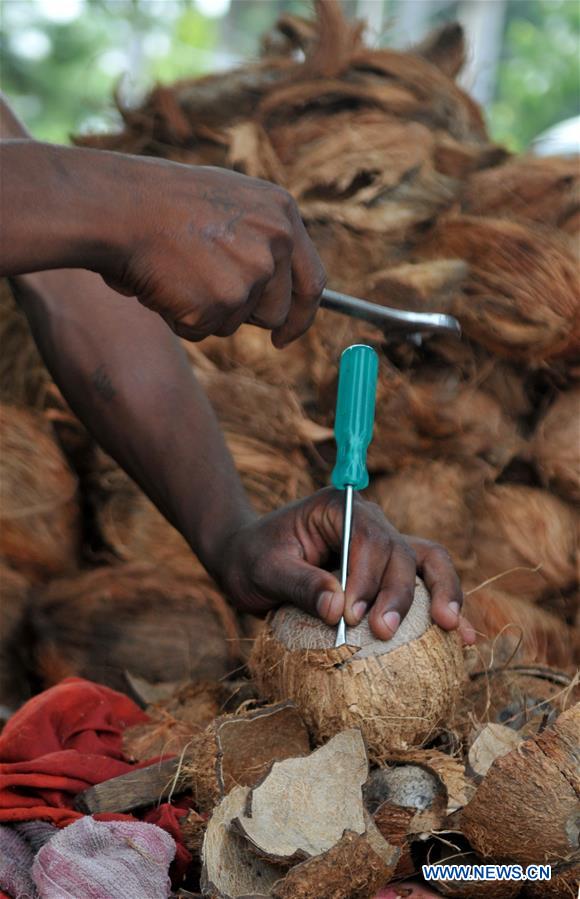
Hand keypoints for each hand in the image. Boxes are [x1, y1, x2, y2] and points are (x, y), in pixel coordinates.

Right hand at [106, 163, 325, 345]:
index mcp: (281, 213)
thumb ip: (258, 238)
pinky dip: (179, 318)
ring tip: (177, 273)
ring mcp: (251, 273)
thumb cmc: (159, 202)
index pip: (311, 281)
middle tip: (205, 292)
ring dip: (206, 312)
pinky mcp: (222, 302)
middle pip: (276, 313)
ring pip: (235, 324)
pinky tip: (164, 284)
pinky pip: (203, 330)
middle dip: (244, 315)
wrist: (117, 207)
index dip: (300, 315)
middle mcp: (275, 242)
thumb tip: (271, 286)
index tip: (286, 335)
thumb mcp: (227, 203)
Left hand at [219, 487, 474, 642]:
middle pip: (403, 551)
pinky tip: (461, 637)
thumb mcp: (264, 570)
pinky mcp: (387, 573)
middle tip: (382, 632)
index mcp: (339, 508)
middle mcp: (369, 522)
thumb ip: (300, 585)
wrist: (248, 562)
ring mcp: (383, 546)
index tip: (350, 615)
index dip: (367, 577)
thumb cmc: (252, 560)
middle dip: (399, 594)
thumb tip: (337, 611)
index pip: (368, 538)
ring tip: (451, 629)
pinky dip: (445, 606)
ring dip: (443, 593)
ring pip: (429, 561)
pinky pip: (426, 584)